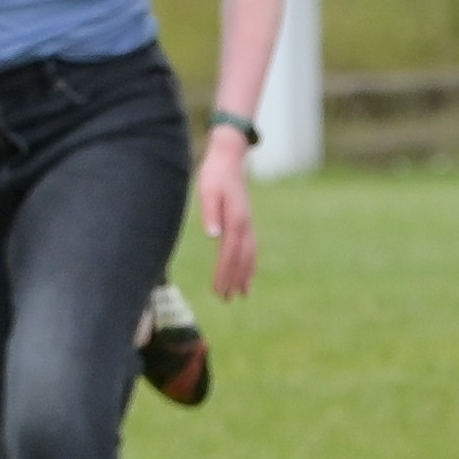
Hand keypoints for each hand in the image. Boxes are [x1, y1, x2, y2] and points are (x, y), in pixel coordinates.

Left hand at [197, 125, 256, 298]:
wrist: (229, 158)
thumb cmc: (214, 175)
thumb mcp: (208, 191)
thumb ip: (211, 213)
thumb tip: (213, 236)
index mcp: (235, 220)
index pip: (229, 254)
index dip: (224, 274)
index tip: (219, 291)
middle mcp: (245, 225)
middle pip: (241, 259)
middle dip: (235, 280)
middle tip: (227, 300)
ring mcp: (248, 223)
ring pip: (250, 255)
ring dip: (246, 275)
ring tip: (242, 295)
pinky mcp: (246, 221)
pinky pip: (251, 247)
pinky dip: (251, 263)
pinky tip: (248, 273)